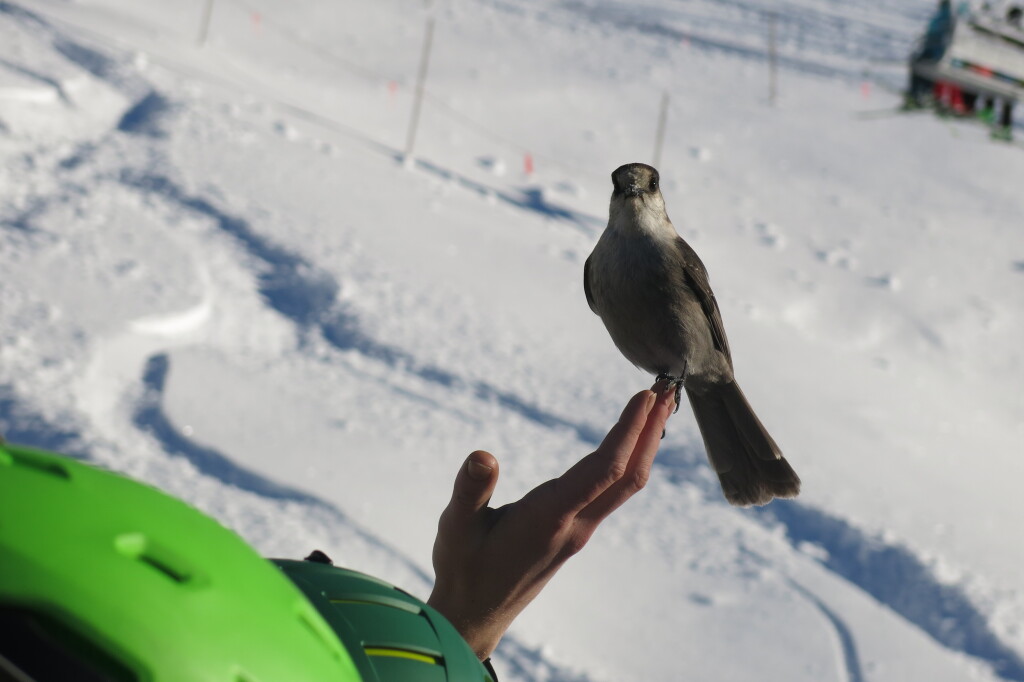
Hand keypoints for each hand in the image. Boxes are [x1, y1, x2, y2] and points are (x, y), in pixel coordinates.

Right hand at [427, 384, 675, 658]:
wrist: (474, 616)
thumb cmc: (463, 569)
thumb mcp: (456, 527)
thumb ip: (469, 491)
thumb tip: (483, 455)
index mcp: (549, 519)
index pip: (604, 470)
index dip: (628, 432)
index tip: (644, 397)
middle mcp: (574, 526)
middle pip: (629, 477)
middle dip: (650, 433)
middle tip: (666, 392)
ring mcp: (578, 531)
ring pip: (624, 487)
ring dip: (644, 446)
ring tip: (654, 411)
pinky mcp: (574, 533)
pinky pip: (612, 493)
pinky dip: (627, 462)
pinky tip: (626, 447)